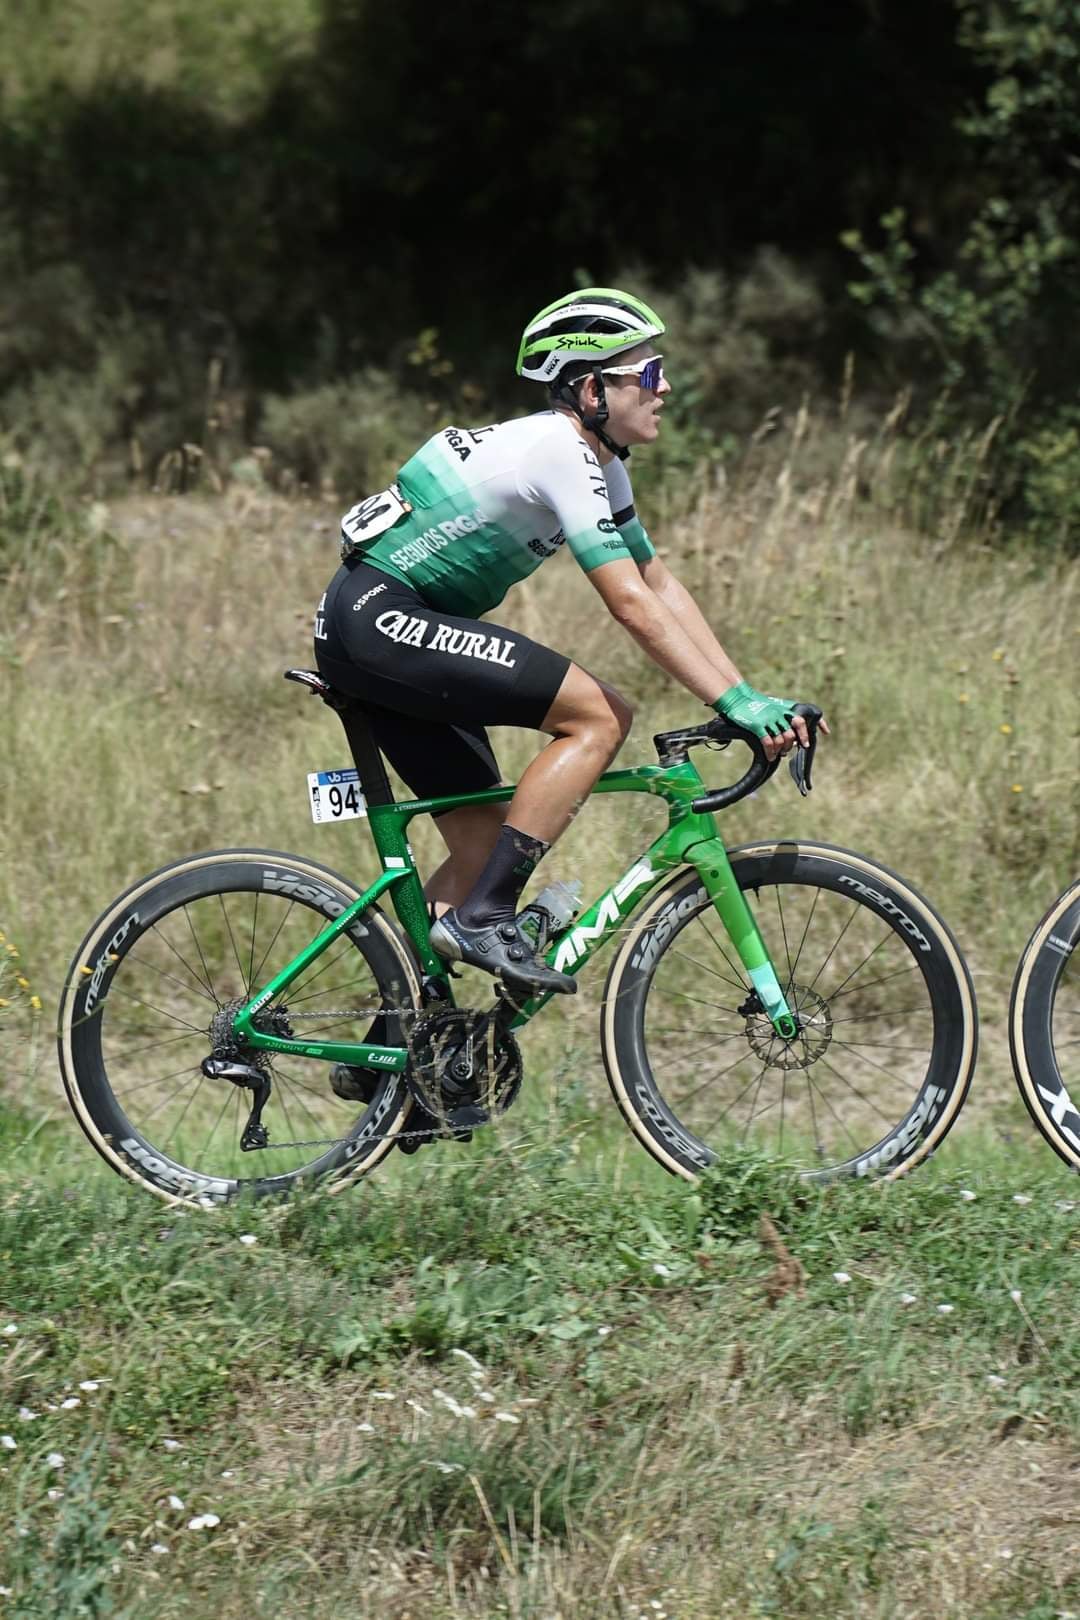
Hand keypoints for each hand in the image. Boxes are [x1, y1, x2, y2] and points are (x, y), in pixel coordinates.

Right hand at [712, 682, 829, 759]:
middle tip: (787, 751)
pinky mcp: (757, 725)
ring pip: (781, 740)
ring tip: (777, 755)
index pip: (800, 721)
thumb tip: (786, 733)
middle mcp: (778, 714)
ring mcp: (768, 719)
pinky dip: (771, 752)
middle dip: (791, 745)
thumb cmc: (752, 704)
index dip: (808, 731)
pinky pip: (768, 743)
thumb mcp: (770, 706)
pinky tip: (770, 756)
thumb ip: (779, 717)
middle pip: (792, 734)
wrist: (737, 698)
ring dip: (781, 750)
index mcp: (782, 710)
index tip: (813, 740)